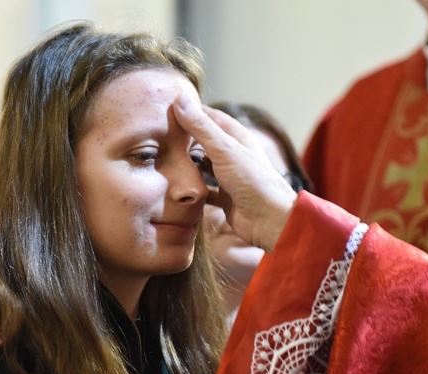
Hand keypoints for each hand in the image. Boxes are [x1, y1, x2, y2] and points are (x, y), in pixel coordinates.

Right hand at [173, 93, 296, 252]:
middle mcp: (233, 154)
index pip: (210, 117)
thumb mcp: (224, 149)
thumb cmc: (252, 180)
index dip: (190, 111)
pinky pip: (204, 189)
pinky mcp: (224, 197)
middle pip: (205, 140)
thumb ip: (201, 127)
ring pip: (203, 165)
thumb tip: (180, 100)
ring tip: (162, 158)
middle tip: (158, 134)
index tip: (166, 108)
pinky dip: (192, 188)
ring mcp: (228, 176)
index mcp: (237, 137)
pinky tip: (176, 186)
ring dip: (187, 163)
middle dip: (185, 138)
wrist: (269, 220)